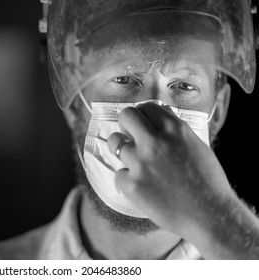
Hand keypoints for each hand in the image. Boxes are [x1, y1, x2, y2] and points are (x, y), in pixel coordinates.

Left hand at [107, 103, 258, 258]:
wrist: (210, 215)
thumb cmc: (207, 181)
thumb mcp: (195, 145)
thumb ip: (175, 130)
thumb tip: (159, 114)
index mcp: (174, 129)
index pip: (146, 107)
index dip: (142, 115)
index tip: (142, 124)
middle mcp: (155, 142)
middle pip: (125, 116)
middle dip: (126, 124)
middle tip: (130, 135)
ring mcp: (140, 163)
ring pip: (115, 142)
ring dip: (122, 149)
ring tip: (134, 160)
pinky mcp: (131, 184)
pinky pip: (119, 173)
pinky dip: (127, 179)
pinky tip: (141, 186)